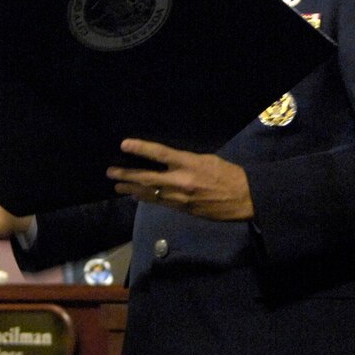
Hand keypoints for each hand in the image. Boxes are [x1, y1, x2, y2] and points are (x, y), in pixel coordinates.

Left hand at [107, 138, 253, 221]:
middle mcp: (181, 181)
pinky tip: (137, 195)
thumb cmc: (229, 174)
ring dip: (131, 189)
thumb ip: (186, 160)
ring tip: (117, 187)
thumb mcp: (207, 159)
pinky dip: (146, 198)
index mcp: (189, 164)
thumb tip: (168, 160)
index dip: (140, 148)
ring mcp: (180, 198)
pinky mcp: (182, 209)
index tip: (124, 144)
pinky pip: (160, 202)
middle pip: (147, 178)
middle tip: (110, 173)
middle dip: (127, 175)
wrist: (244, 199)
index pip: (160, 154)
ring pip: (150, 193)